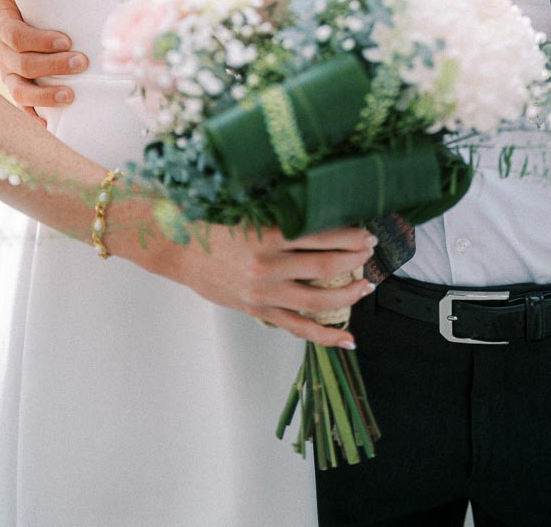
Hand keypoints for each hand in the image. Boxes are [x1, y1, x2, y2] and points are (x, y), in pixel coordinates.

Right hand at [0, 0, 85, 118]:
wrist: (18, 23)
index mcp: (3, 26)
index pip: (16, 37)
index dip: (39, 40)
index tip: (66, 40)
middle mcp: (2, 53)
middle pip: (21, 65)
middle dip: (52, 66)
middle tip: (81, 63)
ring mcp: (9, 75)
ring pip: (19, 90)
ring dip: (45, 95)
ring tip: (70, 96)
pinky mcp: (19, 92)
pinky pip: (21, 110)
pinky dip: (32, 119)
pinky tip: (47, 128)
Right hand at [170, 222, 376, 347]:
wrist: (179, 250)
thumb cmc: (214, 225)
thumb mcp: (248, 213)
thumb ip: (280, 217)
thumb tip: (320, 214)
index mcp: (265, 235)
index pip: (318, 235)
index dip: (347, 235)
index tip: (365, 233)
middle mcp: (267, 266)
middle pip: (324, 266)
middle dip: (354, 259)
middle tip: (370, 251)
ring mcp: (264, 293)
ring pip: (317, 301)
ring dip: (347, 295)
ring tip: (366, 287)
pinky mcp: (259, 311)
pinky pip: (298, 328)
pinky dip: (325, 335)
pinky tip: (347, 338)